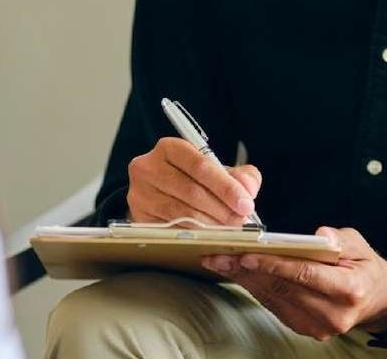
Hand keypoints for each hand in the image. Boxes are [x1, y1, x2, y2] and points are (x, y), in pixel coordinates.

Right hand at [126, 137, 260, 225]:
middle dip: (222, 210)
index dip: (226, 187)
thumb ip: (240, 176)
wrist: (158, 193)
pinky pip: (171, 230)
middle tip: (241, 222)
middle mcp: (148, 167)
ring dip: (211, 226)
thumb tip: (248, 189)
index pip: (200, 166)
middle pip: (191, 192)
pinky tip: (210, 237)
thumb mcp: (216, 171)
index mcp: (169, 148)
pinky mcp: (138, 217)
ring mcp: (140, 194)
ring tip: (230, 231)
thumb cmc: (191, 180)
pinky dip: (195, 236)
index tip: (246, 204)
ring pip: (182, 214)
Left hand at [202, 226, 386, 339]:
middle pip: (283, 288)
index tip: (246, 255)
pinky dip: (256, 289)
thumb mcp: (359, 244)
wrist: (377, 298)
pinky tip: (239, 274)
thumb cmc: (364, 266)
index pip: (305, 275)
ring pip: (274, 299)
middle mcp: (334, 314)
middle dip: (247, 270)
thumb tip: (321, 235)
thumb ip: (340, 239)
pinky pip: (275, 306)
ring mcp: (319, 327)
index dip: (274, 265)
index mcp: (350, 290)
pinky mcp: (307, 329)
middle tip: (219, 255)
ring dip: (245, 280)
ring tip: (220, 262)